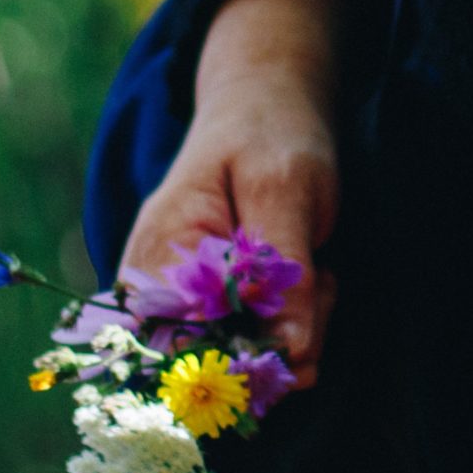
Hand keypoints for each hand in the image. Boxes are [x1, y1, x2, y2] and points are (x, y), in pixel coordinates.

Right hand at [119, 0, 343, 384]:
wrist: (260, 106)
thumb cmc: (268, 135)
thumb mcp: (287, 190)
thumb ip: (287, 274)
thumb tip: (292, 356)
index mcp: (157, 260)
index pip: (190, 356)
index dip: (254, 360)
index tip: (305, 328)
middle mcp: (152, 295)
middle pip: (219, 366)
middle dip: (286, 338)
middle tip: (320, 278)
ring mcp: (177, 306)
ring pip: (243, 360)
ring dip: (296, 328)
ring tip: (311, 267)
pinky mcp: (205, 310)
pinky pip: (251, 345)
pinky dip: (291, 323)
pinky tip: (302, 279)